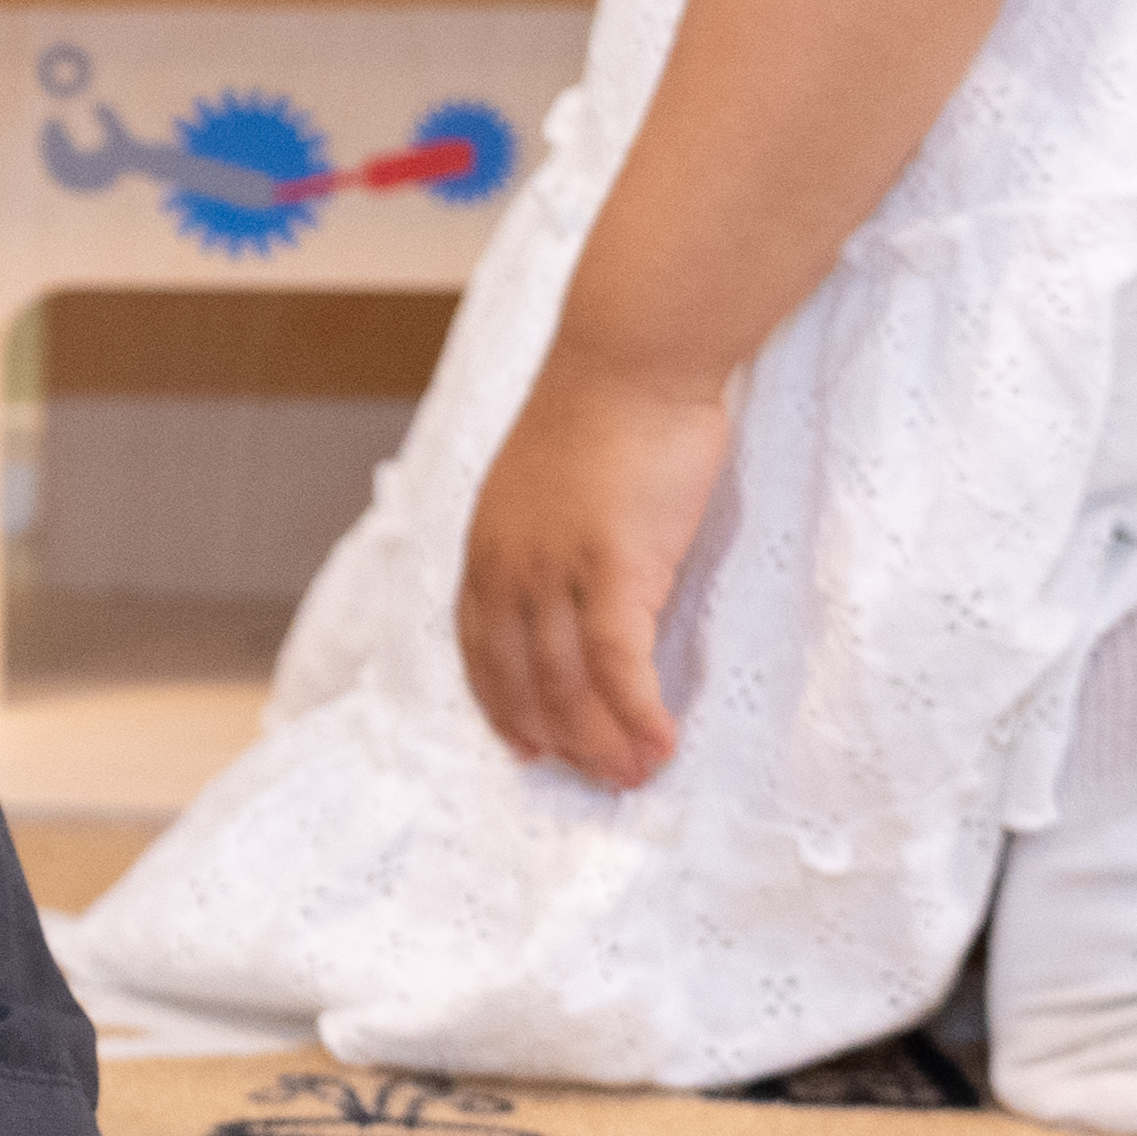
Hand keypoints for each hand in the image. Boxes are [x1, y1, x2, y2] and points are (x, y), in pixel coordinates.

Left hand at [457, 348, 734, 786]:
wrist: (631, 357)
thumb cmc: (607, 411)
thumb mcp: (551, 484)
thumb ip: (551, 542)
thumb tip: (578, 586)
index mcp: (485, 546)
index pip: (479, 648)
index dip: (500, 704)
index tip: (523, 745)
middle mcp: (506, 566)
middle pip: (521, 679)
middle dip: (559, 738)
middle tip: (600, 778)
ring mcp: (554, 569)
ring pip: (566, 683)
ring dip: (602, 741)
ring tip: (636, 776)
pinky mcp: (612, 567)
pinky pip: (614, 664)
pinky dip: (634, 712)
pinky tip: (658, 741)